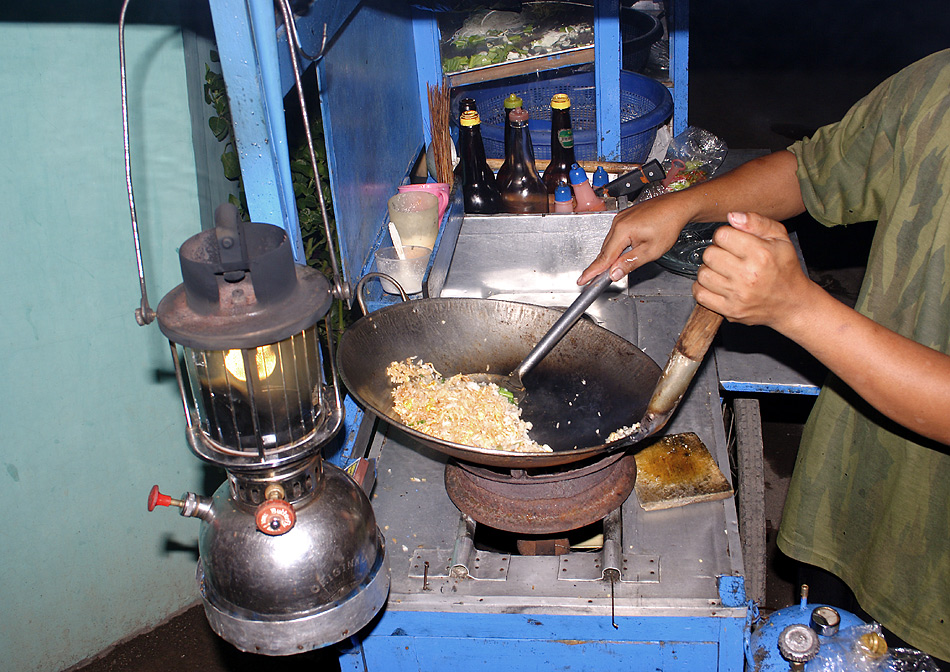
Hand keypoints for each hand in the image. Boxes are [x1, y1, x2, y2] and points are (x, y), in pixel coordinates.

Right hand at [577, 192, 691, 284]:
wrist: (677, 206)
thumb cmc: (668, 224)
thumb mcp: (651, 250)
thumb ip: (630, 263)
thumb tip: (614, 273)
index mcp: (623, 230)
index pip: (604, 257)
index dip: (592, 271)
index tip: (582, 280)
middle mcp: (618, 222)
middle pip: (606, 250)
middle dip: (601, 265)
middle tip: (593, 279)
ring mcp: (621, 218)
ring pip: (611, 242)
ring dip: (611, 255)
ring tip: (611, 267)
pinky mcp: (626, 216)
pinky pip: (616, 234)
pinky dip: (616, 245)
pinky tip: (622, 251)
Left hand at [694, 211, 813, 329]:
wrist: (792, 303)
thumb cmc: (785, 268)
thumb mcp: (780, 238)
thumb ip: (756, 222)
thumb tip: (731, 216)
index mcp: (761, 254)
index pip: (722, 235)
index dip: (724, 235)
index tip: (732, 241)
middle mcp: (748, 275)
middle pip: (709, 254)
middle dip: (716, 252)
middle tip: (728, 257)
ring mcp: (738, 295)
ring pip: (702, 274)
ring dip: (709, 270)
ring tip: (723, 271)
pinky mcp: (730, 310)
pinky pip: (700, 294)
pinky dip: (703, 288)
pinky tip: (716, 284)